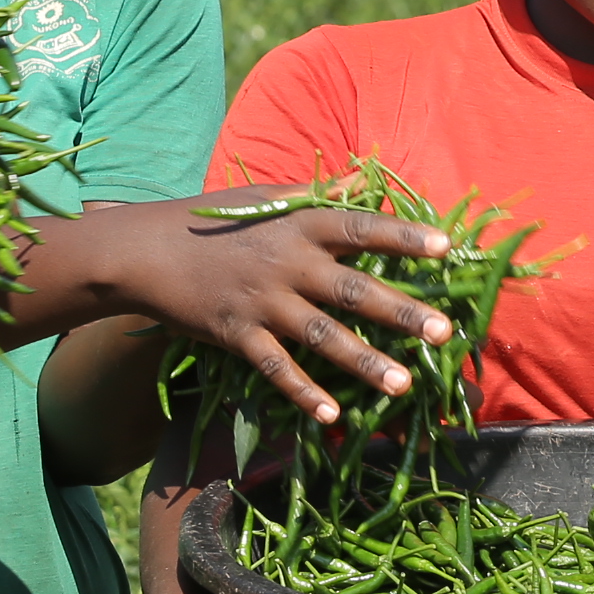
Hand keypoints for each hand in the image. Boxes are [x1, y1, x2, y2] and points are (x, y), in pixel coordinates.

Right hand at [107, 187, 459, 428]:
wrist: (146, 251)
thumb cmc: (216, 220)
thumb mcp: (267, 197)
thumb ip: (319, 193)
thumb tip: (365, 177)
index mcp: (298, 223)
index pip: (361, 226)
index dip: (404, 236)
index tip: (447, 247)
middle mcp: (286, 263)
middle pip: (351, 289)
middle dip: (399, 312)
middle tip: (444, 334)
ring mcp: (262, 302)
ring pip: (321, 337)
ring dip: (364, 362)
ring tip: (403, 385)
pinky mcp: (236, 334)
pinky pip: (276, 369)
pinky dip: (303, 393)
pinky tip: (332, 416)